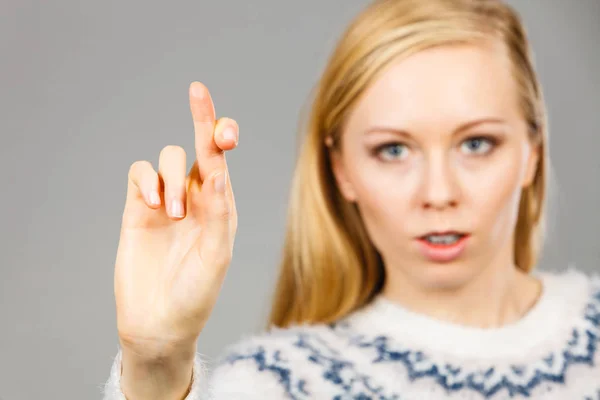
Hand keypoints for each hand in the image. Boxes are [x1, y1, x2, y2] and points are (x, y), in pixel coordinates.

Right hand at [114, 82, 238, 356]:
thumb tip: (218, 171)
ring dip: (173, 177)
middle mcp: (196, 197)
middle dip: (202, 121)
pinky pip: (140, 174)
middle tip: (199, 96)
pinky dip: (147, 181)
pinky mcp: (137, 208)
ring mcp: (166, 201)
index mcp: (221, 204)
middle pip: (198, 145)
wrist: (160, 321)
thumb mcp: (216, 255)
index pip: (222, 159)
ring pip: (169, 158)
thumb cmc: (197, 293)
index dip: (220, 129)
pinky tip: (154, 206)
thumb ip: (218, 213)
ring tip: (174, 213)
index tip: (223, 117)